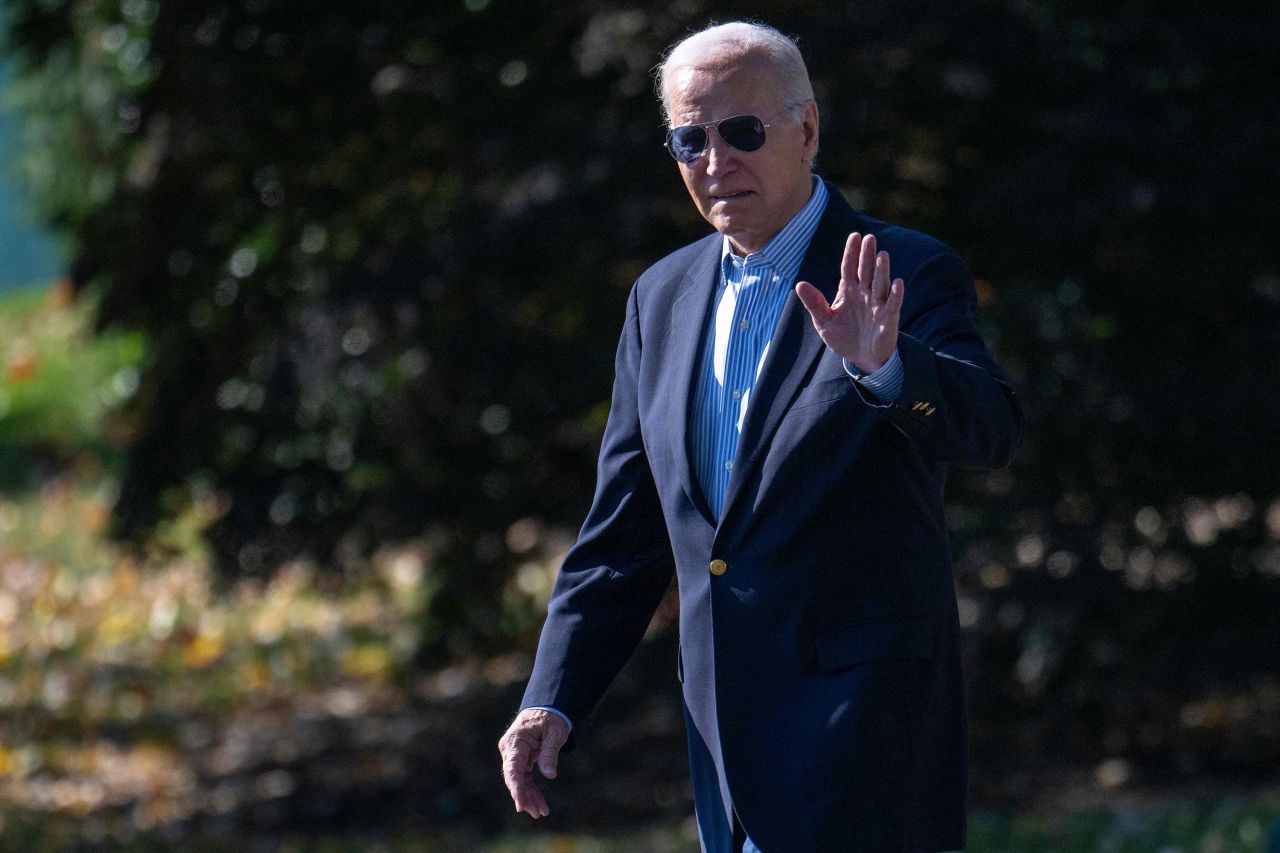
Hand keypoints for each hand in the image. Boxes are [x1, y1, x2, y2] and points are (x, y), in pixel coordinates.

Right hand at [498, 708, 568, 817]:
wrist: (547, 708)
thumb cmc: (551, 718)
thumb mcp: (554, 732)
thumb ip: (550, 752)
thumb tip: (549, 775)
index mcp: (515, 741)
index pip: (513, 768)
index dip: (516, 787)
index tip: (520, 804)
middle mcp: (510, 750)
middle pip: (514, 778)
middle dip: (524, 797)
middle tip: (536, 813)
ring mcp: (514, 755)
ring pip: (519, 781)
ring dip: (529, 797)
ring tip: (541, 812)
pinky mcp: (521, 760)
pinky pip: (524, 778)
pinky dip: (531, 790)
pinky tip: (539, 804)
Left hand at [795, 232, 903, 374]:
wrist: (861, 358)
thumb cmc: (844, 337)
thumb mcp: (824, 321)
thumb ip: (814, 303)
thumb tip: (800, 284)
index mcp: (848, 291)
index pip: (849, 268)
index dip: (851, 253)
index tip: (854, 236)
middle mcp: (865, 294)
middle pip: (866, 271)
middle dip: (867, 255)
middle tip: (870, 238)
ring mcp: (877, 305)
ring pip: (880, 284)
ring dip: (881, 271)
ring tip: (882, 255)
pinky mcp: (888, 319)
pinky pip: (893, 305)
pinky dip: (896, 294)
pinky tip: (898, 282)